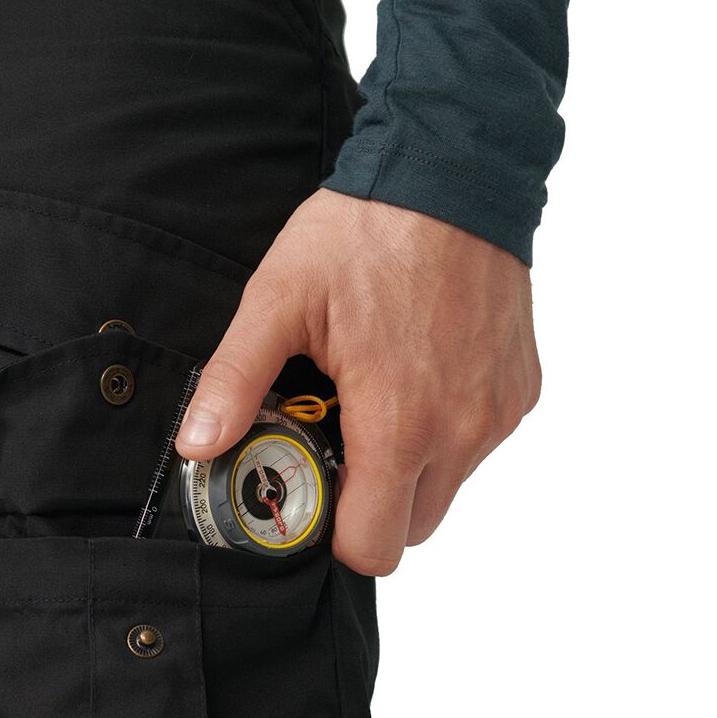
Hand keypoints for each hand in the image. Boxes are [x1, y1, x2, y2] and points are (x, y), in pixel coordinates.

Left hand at [174, 188, 541, 575]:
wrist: (454, 169)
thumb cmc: (367, 231)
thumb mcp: (280, 300)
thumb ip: (235, 380)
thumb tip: (196, 444)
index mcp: (398, 424)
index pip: (371, 547)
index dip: (331, 533)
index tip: (309, 489)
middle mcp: (460, 433)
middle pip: (408, 531)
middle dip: (369, 508)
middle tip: (338, 446)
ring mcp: (496, 415)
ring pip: (445, 490)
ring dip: (408, 470)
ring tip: (378, 401)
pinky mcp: (520, 393)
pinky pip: (477, 446)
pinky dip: (446, 432)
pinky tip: (420, 375)